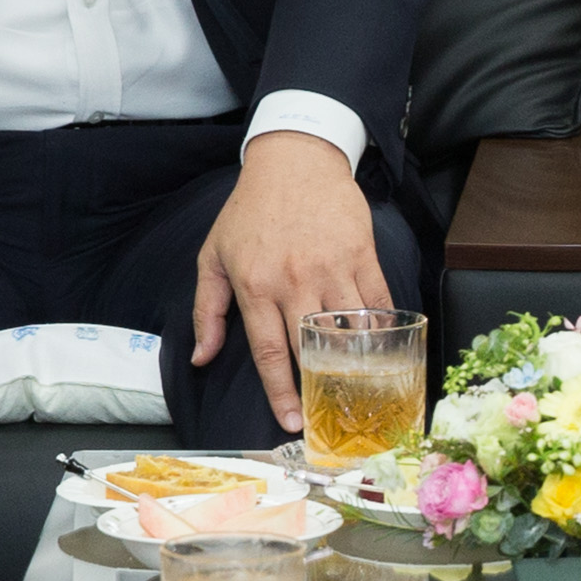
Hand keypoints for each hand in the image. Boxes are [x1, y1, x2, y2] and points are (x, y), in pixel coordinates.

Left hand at [193, 130, 389, 433]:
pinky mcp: (360, 253)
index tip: (292, 421)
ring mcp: (331, 267)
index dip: (281, 392)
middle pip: (311, 348)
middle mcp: (294, 281)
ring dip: (355, 363)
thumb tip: (200, 357)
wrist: (293, 160)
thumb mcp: (213, 256)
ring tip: (357, 389)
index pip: (269, 352)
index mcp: (255, 285)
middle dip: (319, 388)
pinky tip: (379, 346)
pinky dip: (381, 328)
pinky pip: (376, 301)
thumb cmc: (249, 210)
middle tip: (327, 415)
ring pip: (349, 329)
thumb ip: (206, 310)